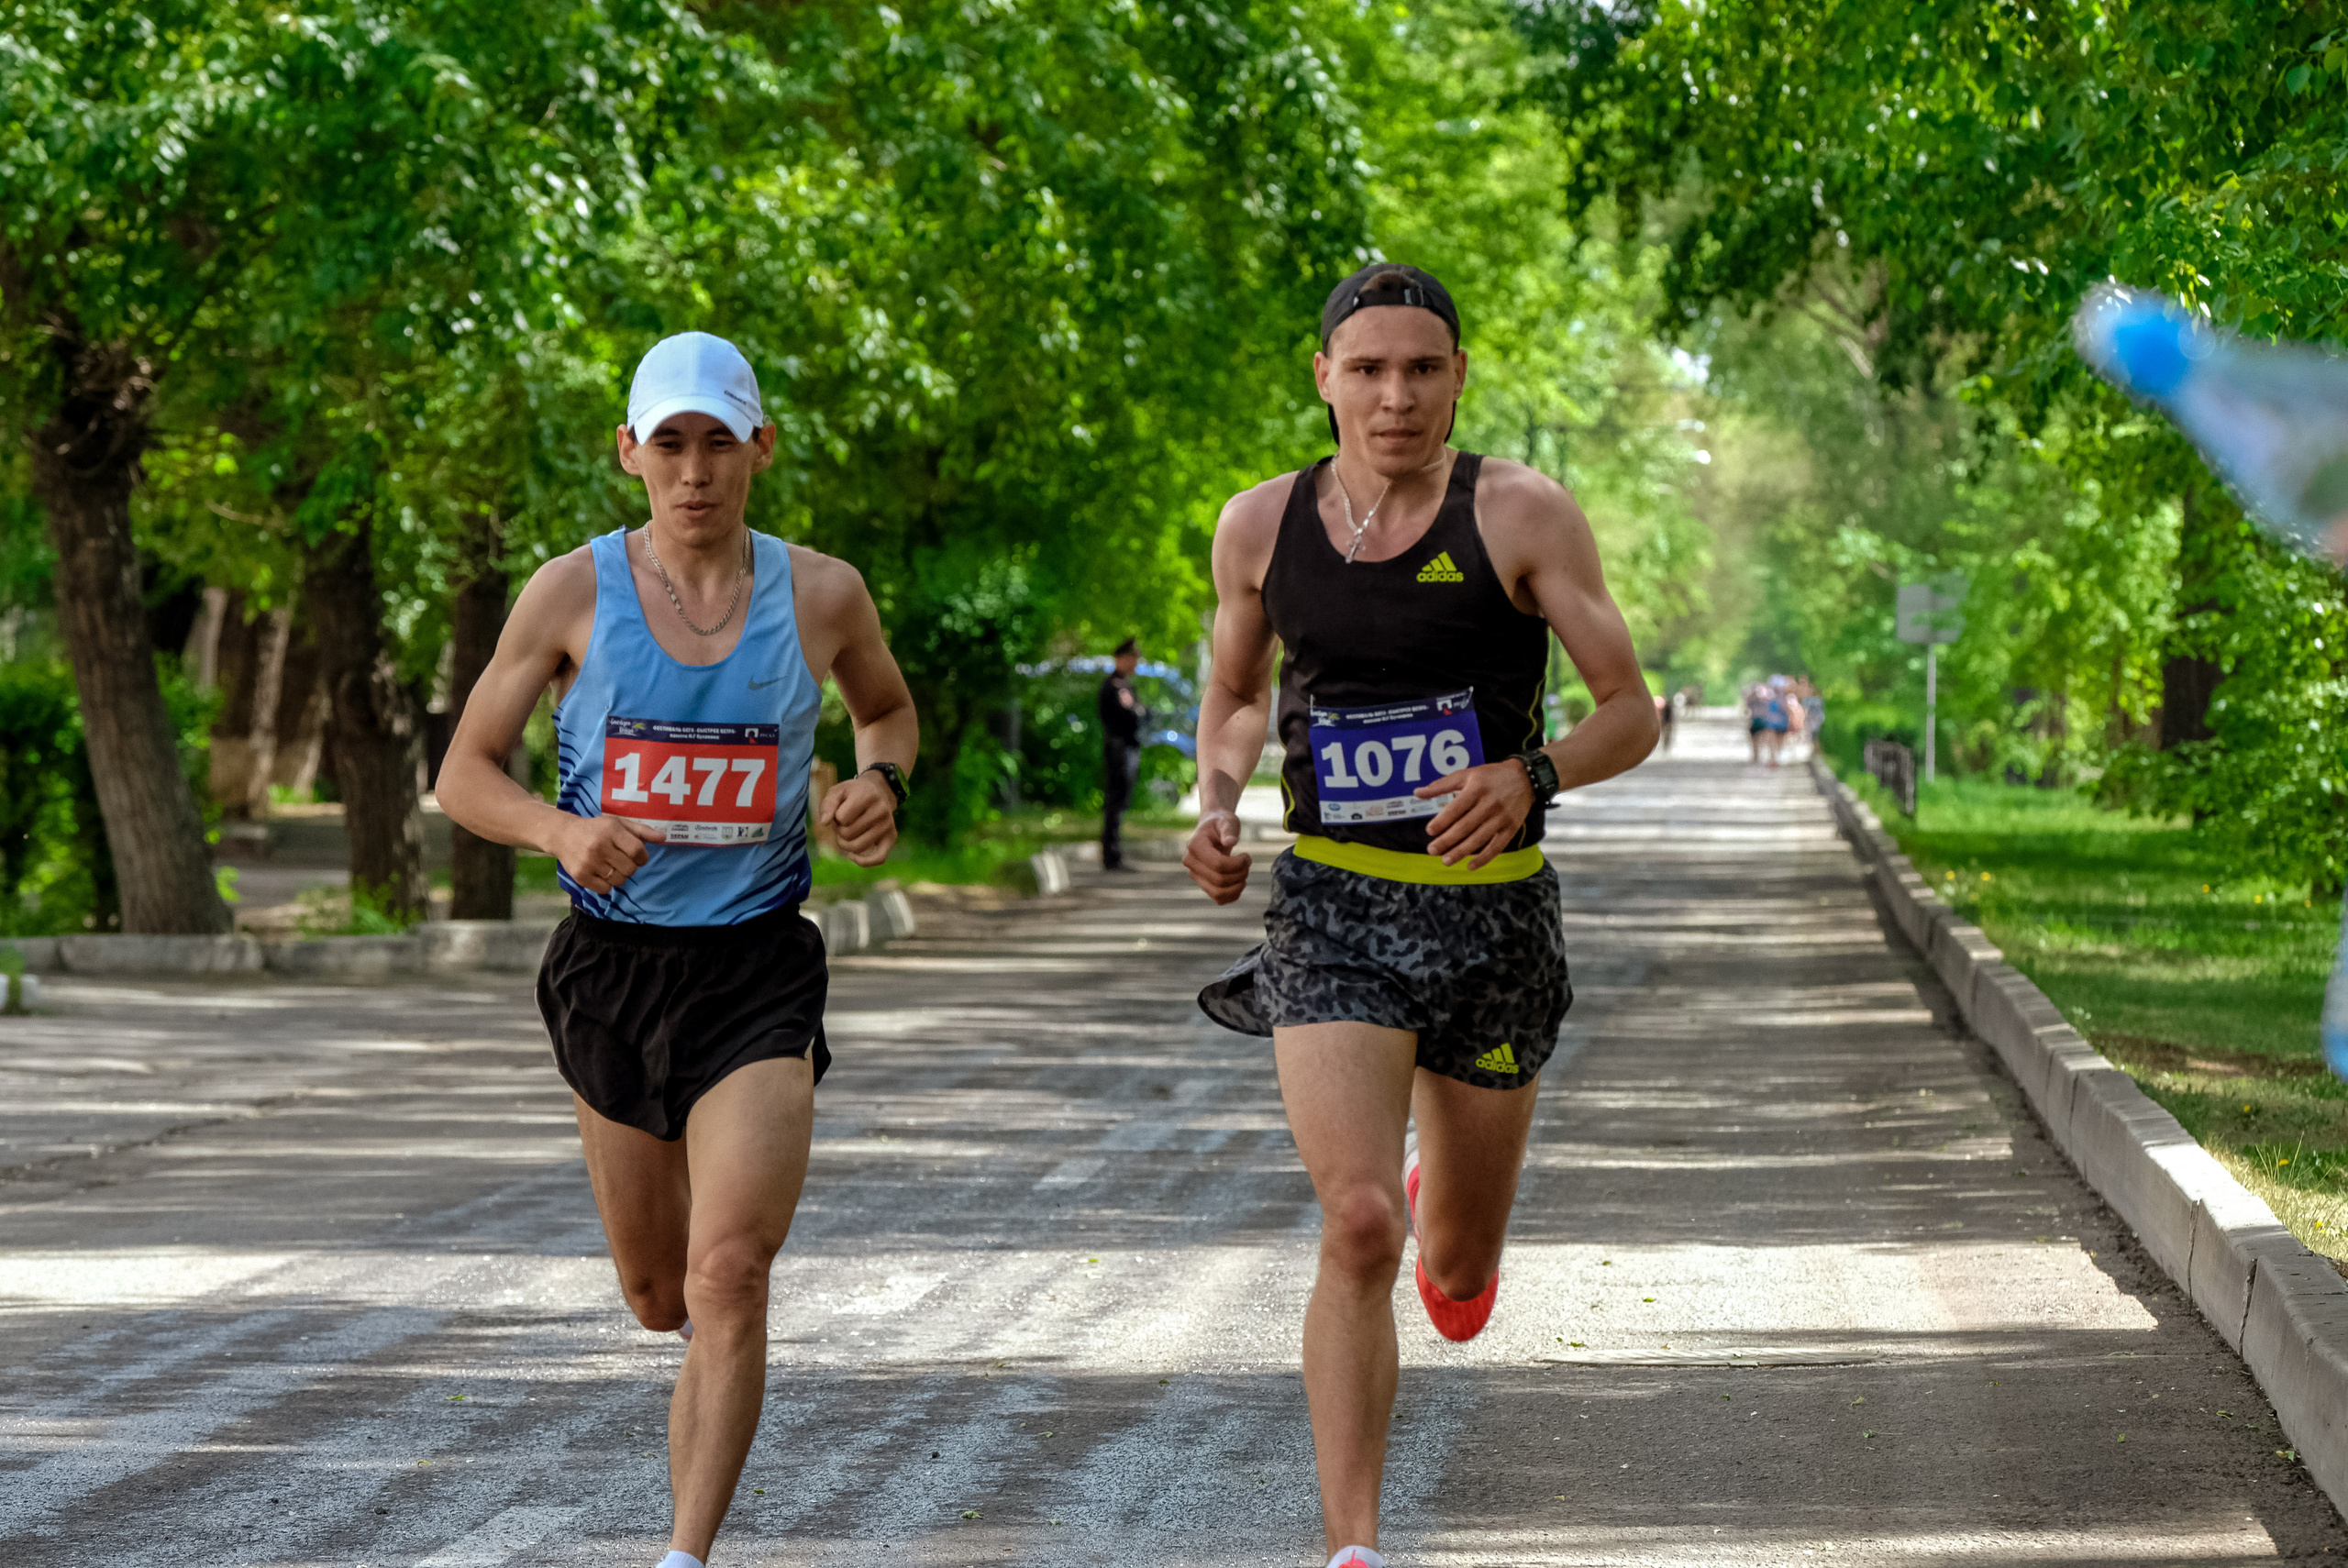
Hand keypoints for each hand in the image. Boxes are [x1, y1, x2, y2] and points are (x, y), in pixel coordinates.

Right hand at [552, 813, 664, 894]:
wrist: (563, 834)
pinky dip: (606, 884)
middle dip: (630, 867)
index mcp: (611, 830)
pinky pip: (605, 889)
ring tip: (610, 865)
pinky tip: (600, 872)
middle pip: (630, 869)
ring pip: (619, 881)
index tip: (637, 855)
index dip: (642, 857)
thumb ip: (642, 831)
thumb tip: (663, 838)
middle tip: (621, 860)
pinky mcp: (580, 876)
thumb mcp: (618, 823)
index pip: (638, 852)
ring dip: (619, 876)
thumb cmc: (596, 829)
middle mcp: (599, 846)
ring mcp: (588, 862)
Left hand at [822, 769, 899, 866]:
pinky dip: (864, 861)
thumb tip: (824, 822)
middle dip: (840, 830)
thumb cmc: (853, 793)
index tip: (840, 810)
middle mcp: (881, 810)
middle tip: (844, 822)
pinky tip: (853, 856)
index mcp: (867, 795)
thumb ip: (828, 804)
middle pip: (848, 834)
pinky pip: (879, 858)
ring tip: (848, 832)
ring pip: (857, 847)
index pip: (841, 818)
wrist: (878, 792)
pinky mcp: (892, 837)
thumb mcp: (837, 792)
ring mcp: (888, 825)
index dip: (835, 817)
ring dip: (846, 844)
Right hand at [1183, 809, 1251, 903]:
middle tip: (1248, 862)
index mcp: (1195, 845)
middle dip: (1240, 873)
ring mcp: (1195, 875)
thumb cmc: (1221, 823)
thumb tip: (1230, 842)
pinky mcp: (1203, 883)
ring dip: (1238, 886)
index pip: (1218, 864)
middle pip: (1219, 880)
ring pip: (1218, 893)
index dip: (1237, 864)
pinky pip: (1218, 899)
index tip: (1247, 855)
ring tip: (1244, 873)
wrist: (1212, 828)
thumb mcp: (1227, 821)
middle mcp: (1191, 862)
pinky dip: (1233, 895)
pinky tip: (1240, 882)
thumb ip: (1229, 830)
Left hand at [1417, 758, 1535, 867]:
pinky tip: (1470, 866)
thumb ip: (1441, 785)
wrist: (1525, 779)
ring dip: (1461, 852)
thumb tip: (1417, 793)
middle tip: (1432, 850)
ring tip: (1446, 860)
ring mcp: (1502, 818)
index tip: (1430, 831)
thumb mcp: (1467, 774)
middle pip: (1466, 826)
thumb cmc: (1490, 776)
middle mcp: (1490, 804)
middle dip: (1447, 841)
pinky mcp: (1511, 829)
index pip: (1457, 808)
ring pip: (1479, 839)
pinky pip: (1496, 847)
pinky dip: (1484, 858)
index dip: (1442, 821)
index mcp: (1477, 789)